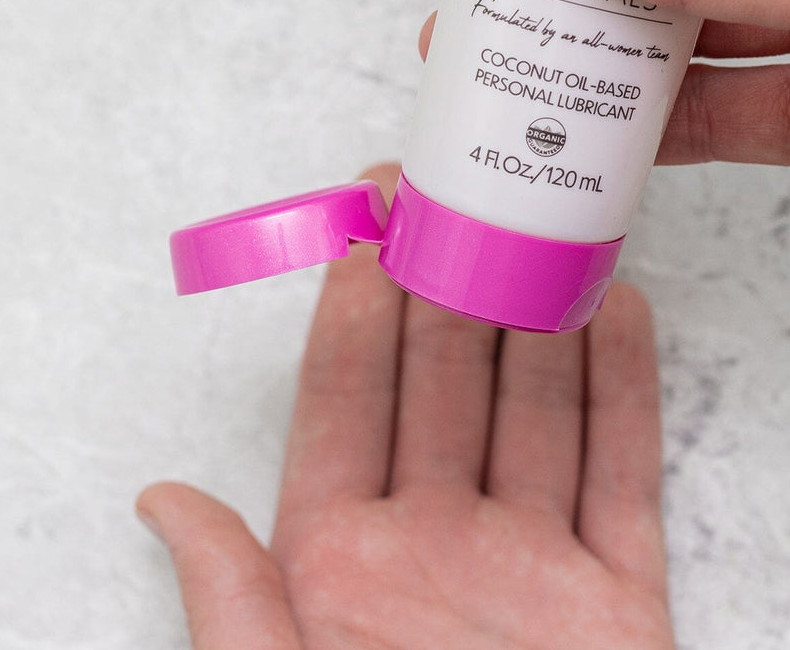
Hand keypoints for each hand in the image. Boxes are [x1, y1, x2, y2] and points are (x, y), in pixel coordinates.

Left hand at [139, 166, 674, 649]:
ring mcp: (533, 567)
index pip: (349, 402)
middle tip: (458, 182)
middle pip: (447, 382)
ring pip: (538, 406)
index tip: (368, 219)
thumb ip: (233, 610)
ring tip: (539, 220)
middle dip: (450, 276)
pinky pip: (623, 472)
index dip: (358, 303)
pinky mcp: (619, 598)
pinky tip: (618, 311)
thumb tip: (162, 502)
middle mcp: (438, 547)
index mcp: (343, 568)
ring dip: (541, 310)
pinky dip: (627, 389)